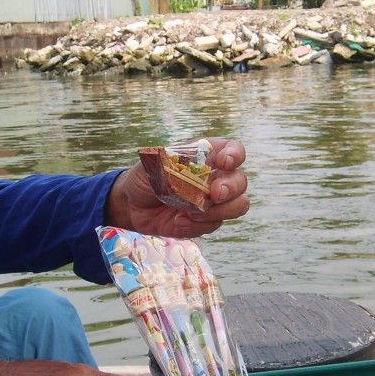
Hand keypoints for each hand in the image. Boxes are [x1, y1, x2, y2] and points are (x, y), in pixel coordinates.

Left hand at [106, 138, 248, 237]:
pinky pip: (215, 225)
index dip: (235, 155)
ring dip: (219, 211)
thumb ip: (168, 161)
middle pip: (241, 181)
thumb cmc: (145, 177)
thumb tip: (177, 162)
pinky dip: (198, 225)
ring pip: (237, 205)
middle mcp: (216, 177)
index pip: (234, 150)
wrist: (133, 205)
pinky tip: (178, 221)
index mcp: (207, 156)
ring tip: (193, 213)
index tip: (224, 162)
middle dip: (231, 188)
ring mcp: (214, 201)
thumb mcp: (151, 164)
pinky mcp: (206, 221)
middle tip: (214, 194)